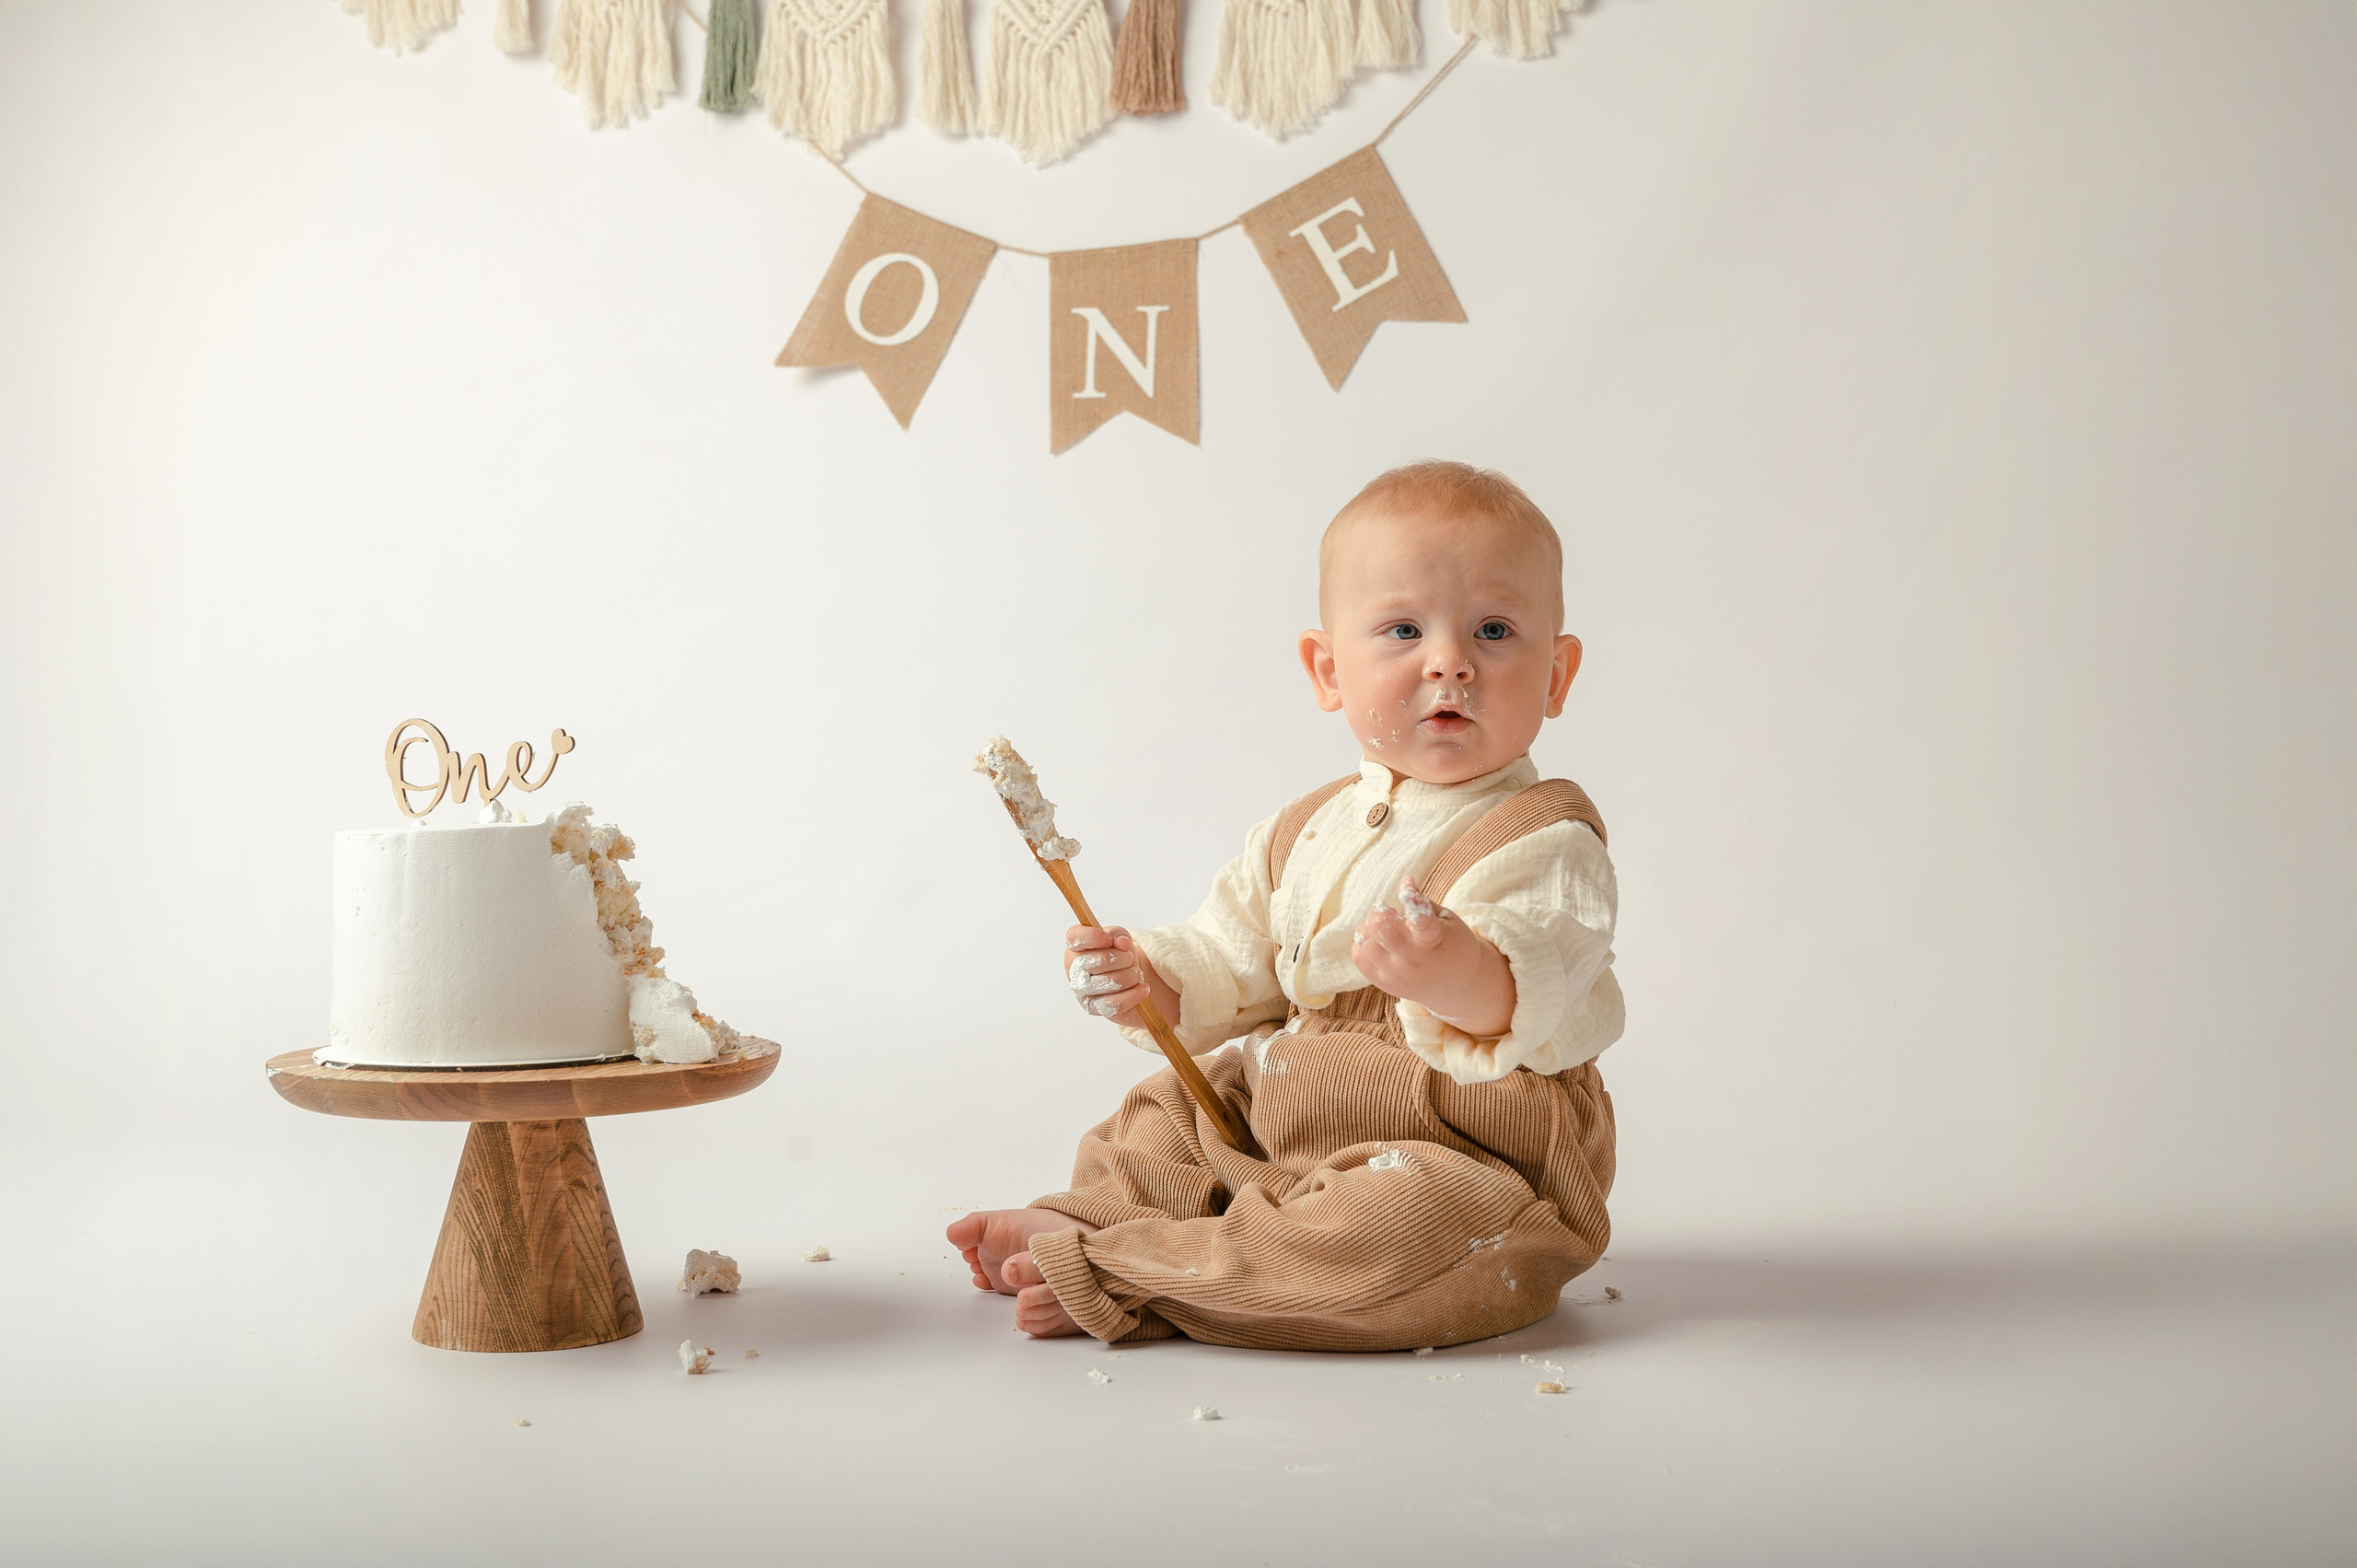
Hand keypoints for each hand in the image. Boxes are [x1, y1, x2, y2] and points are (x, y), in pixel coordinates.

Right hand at [1063, 926, 1178, 1030]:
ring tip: (1136, 974)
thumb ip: (1118, 934)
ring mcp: (1082, 992)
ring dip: (1132, 976)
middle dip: (1123, 958)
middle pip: (1100, 960)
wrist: (1127, 982)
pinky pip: (1115, 1003)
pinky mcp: (1094, 1009)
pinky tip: (1142, 988)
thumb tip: (1122, 943)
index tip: (1110, 939)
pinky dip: (1134, 994)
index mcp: (1075, 948)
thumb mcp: (1119, 938)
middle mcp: (1074, 971)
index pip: (1074, 937)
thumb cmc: (1118, 956)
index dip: (1093, 936)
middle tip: (1129, 959)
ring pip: (1112, 982)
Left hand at [1351, 877, 1515, 1037]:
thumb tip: (1405, 882)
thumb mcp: (1446, 920)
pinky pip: (1359, 957)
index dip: (1411, 901)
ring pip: (1364, 941)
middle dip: (1380, 911)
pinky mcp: (1384, 983)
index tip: (1406, 887)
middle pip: (1381, 929)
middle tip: (1389, 912)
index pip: (1421, 922)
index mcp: (1435, 941)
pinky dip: (1363, 942)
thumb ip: (1422, 903)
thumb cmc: (1452, 943)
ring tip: (1385, 926)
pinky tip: (1378, 940)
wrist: (1459, 985)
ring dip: (1369, 926)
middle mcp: (1414, 961)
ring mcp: (1397, 975)